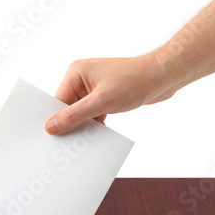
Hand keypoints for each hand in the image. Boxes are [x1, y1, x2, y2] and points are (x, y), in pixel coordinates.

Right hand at [45, 55, 175, 134]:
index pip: (58, 101)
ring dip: (86, 125)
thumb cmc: (134, 81)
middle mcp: (82, 78)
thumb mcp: (101, 102)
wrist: (162, 77)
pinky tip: (99, 132)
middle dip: (72, 123)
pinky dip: (95, 123)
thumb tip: (52, 126)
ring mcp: (93, 87)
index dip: (57, 119)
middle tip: (71, 142)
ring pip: (81, 112)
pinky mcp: (104, 95)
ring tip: (88, 137)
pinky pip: (92, 113)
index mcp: (76, 73)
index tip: (55, 138)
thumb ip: (75, 115)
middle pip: (68, 107)